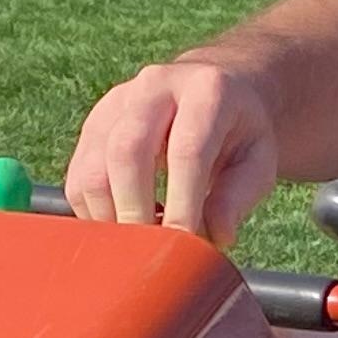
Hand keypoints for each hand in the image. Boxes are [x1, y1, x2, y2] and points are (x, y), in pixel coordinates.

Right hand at [64, 57, 279, 239]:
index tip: (184, 245)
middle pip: (127, 151)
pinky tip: (123, 224)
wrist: (212, 92)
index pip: (187, 150)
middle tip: (152, 251)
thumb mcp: (259, 159)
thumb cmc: (239, 134)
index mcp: (206, 90)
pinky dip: (94, 213)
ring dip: (110, 216)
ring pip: (93, 167)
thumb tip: (215, 236)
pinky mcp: (94, 124)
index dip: (182, 203)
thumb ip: (240, 196)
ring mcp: (117, 102)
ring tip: (139, 241)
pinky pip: (78, 177)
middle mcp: (155, 86)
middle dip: (136, 211)